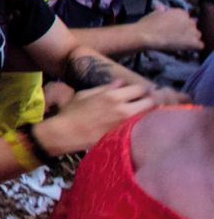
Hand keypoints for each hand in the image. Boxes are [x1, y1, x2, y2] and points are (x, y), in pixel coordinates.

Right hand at [37, 80, 155, 154]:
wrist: (67, 134)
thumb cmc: (72, 112)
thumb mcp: (85, 94)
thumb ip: (105, 88)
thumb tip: (121, 83)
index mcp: (112, 96)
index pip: (140, 88)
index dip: (143, 88)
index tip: (142, 90)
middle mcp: (123, 109)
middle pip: (150, 102)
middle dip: (150, 100)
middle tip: (147, 100)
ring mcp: (126, 124)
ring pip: (149, 115)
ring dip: (149, 112)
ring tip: (146, 111)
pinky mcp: (125, 136)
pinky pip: (141, 127)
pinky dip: (144, 123)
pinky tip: (141, 123)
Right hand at [132, 7, 202, 52]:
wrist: (146, 35)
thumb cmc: (148, 24)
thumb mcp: (155, 13)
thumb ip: (162, 10)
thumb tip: (161, 7)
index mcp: (180, 12)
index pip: (186, 17)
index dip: (179, 22)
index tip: (173, 27)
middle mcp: (189, 20)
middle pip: (192, 25)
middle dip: (186, 29)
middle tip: (176, 34)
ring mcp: (192, 31)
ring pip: (197, 35)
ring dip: (191, 37)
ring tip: (181, 42)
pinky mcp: (192, 42)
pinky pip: (199, 45)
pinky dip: (194, 46)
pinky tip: (185, 47)